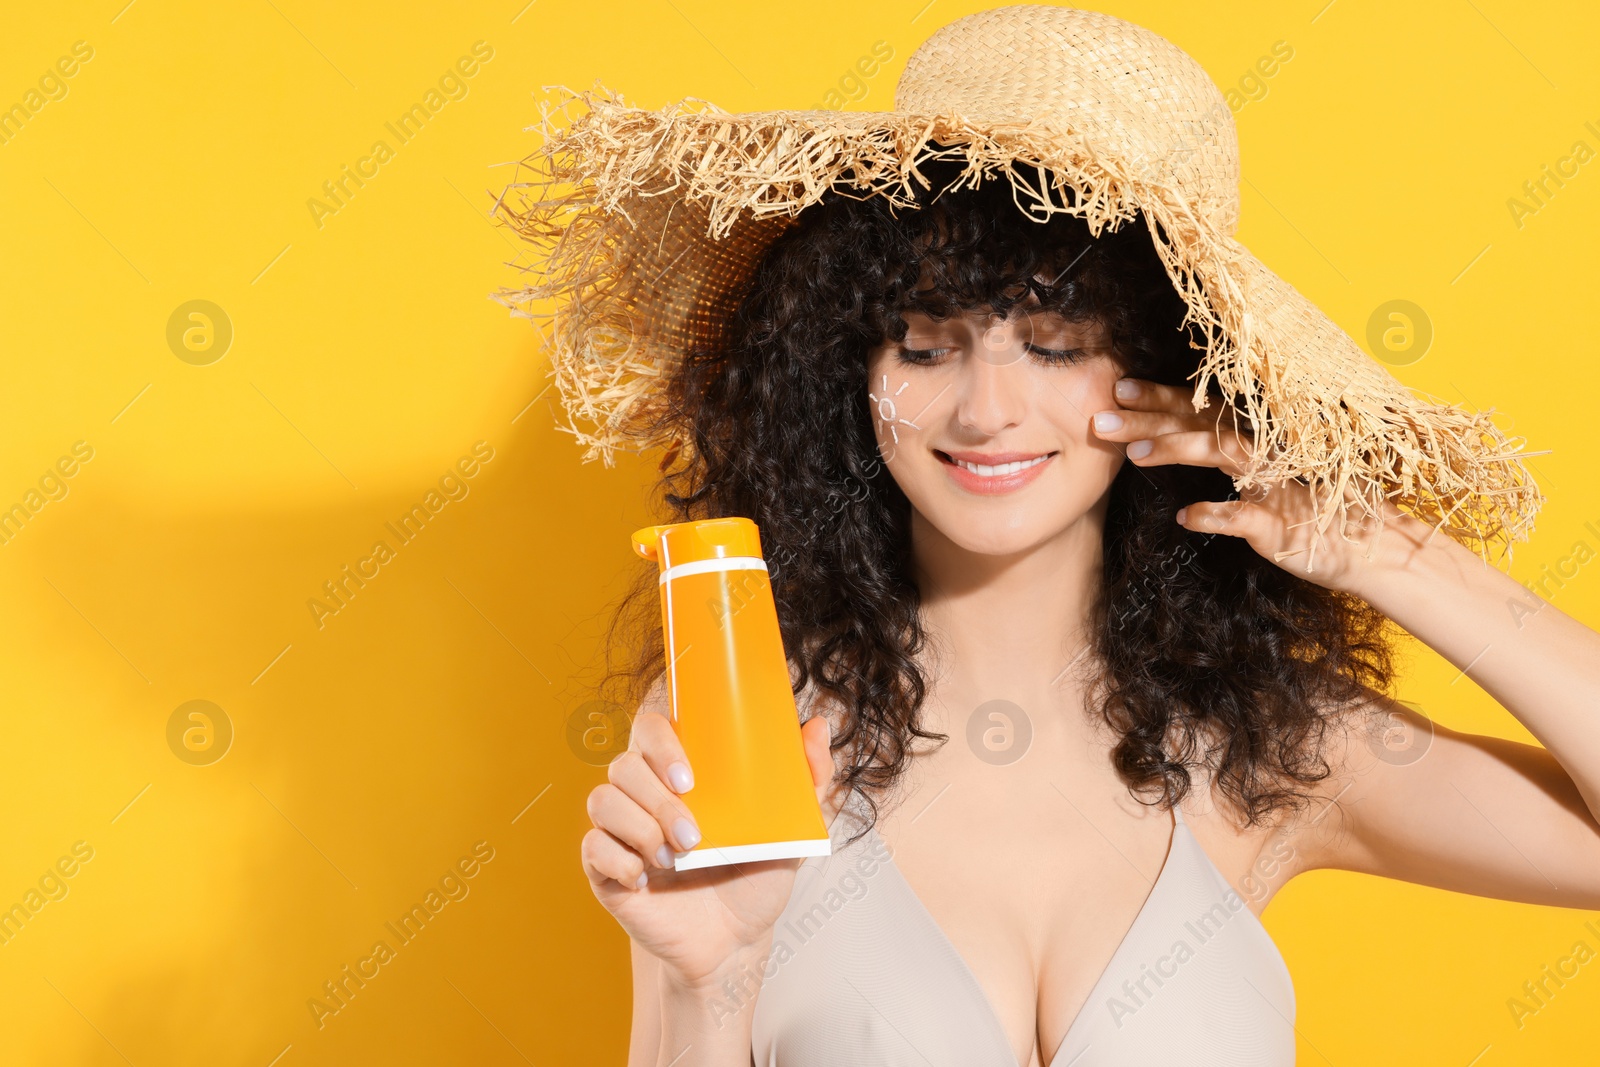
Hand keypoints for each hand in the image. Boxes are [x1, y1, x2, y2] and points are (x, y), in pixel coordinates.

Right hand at [581, 699, 845, 989]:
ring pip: (602, 800)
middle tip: (693, 835)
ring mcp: (622, 832)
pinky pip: (592, 847)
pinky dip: (618, 859)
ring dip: (639, 827)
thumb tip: (820, 726)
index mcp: (681, 775)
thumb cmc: (756, 880)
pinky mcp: (605, 870)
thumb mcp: (790, 832)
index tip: (689, 778)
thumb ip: (808, 780)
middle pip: (623, 765)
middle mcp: (645, 796)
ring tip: (676, 859)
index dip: (659, 742)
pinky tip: (646, 879)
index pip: (651, 729)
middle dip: (657, 799)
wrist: (734, 944)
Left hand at [1090, 376, 1429, 593]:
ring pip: (1222, 454)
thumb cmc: (1306, 509)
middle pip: (1200, 424)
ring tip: (1134, 455)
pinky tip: (1184, 516)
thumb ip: (1223, 453)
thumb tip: (1167, 436)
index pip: (1200, 410)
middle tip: (1103, 417)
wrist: (1365, 547)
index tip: (1118, 388)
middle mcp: (1263, 452)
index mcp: (1255, 439)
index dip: (1160, 398)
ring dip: (1177, 449)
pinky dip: (1213, 515)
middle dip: (1150, 418)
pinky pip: (1243, 516)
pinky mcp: (1281, 522)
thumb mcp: (1260, 476)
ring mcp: (1273, 484)